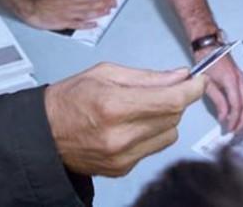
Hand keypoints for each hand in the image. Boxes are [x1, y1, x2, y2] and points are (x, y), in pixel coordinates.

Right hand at [19, 0, 115, 30]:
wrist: (30, 6)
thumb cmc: (42, 2)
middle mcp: (71, 6)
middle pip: (90, 4)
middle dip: (104, 3)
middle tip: (115, 2)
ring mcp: (67, 14)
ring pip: (86, 12)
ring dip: (98, 11)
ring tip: (109, 11)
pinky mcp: (62, 23)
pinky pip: (76, 24)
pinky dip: (86, 24)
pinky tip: (94, 24)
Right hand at [45, 63, 207, 176]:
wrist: (44, 134)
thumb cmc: (69, 99)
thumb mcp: (105, 73)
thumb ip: (146, 77)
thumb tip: (179, 76)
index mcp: (114, 105)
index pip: (171, 100)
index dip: (192, 89)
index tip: (198, 81)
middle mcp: (120, 135)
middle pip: (174, 118)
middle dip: (176, 100)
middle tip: (168, 88)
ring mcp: (122, 156)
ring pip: (169, 136)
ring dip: (165, 119)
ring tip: (143, 109)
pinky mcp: (122, 169)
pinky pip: (153, 149)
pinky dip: (150, 135)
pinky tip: (132, 126)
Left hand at [194, 51, 242, 132]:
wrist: (208, 44)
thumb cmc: (206, 59)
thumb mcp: (207, 82)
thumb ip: (217, 100)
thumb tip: (223, 116)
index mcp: (231, 80)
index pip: (237, 105)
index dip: (234, 119)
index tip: (228, 128)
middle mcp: (240, 79)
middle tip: (235, 130)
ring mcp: (241, 78)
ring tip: (237, 124)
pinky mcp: (239, 78)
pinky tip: (237, 112)